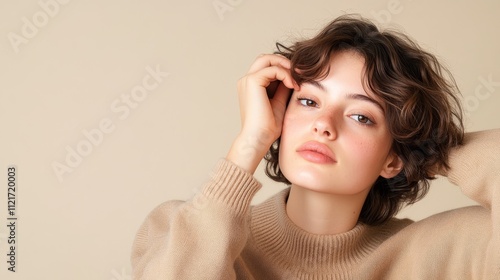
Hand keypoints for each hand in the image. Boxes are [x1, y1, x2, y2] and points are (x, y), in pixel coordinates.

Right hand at [227, 54, 298, 173]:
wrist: (259, 138)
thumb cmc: (268, 127)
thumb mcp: (279, 102)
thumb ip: (283, 88)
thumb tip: (293, 76)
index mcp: (251, 87)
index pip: (268, 67)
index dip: (284, 69)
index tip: (299, 78)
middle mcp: (246, 81)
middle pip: (266, 58)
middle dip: (284, 63)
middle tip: (299, 73)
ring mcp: (247, 80)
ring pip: (268, 59)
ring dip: (285, 66)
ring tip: (297, 80)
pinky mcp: (252, 81)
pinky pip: (273, 69)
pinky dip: (285, 74)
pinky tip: (293, 85)